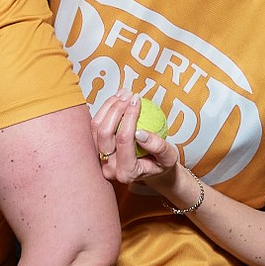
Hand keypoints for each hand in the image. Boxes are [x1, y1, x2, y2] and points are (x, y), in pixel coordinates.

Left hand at [89, 93, 196, 207]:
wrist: (151, 170)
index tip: (137, 101)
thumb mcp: (168, 158)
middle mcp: (109, 168)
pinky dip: (105, 109)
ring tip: (124, 93)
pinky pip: (95, 126)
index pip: (124, 140)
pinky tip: (117, 98)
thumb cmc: (161, 164)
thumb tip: (141, 133)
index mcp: (126, 172)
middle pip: (105, 134)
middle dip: (116, 110)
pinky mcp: (97, 149)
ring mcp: (100, 159)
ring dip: (108, 106)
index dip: (129, 118)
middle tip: (130, 95)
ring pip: (96, 128)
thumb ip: (158, 147)